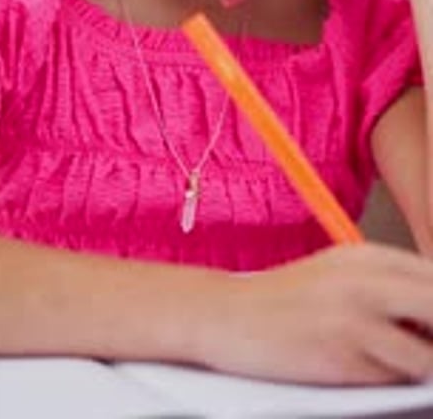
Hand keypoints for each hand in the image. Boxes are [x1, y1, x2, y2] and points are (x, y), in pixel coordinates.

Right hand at [202, 243, 432, 384]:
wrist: (226, 315)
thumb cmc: (285, 300)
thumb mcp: (339, 275)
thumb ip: (389, 286)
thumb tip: (432, 315)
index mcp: (368, 257)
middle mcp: (366, 281)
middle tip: (426, 346)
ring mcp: (354, 319)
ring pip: (428, 357)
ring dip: (421, 367)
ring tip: (394, 361)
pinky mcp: (340, 357)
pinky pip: (393, 380)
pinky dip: (389, 382)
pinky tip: (364, 369)